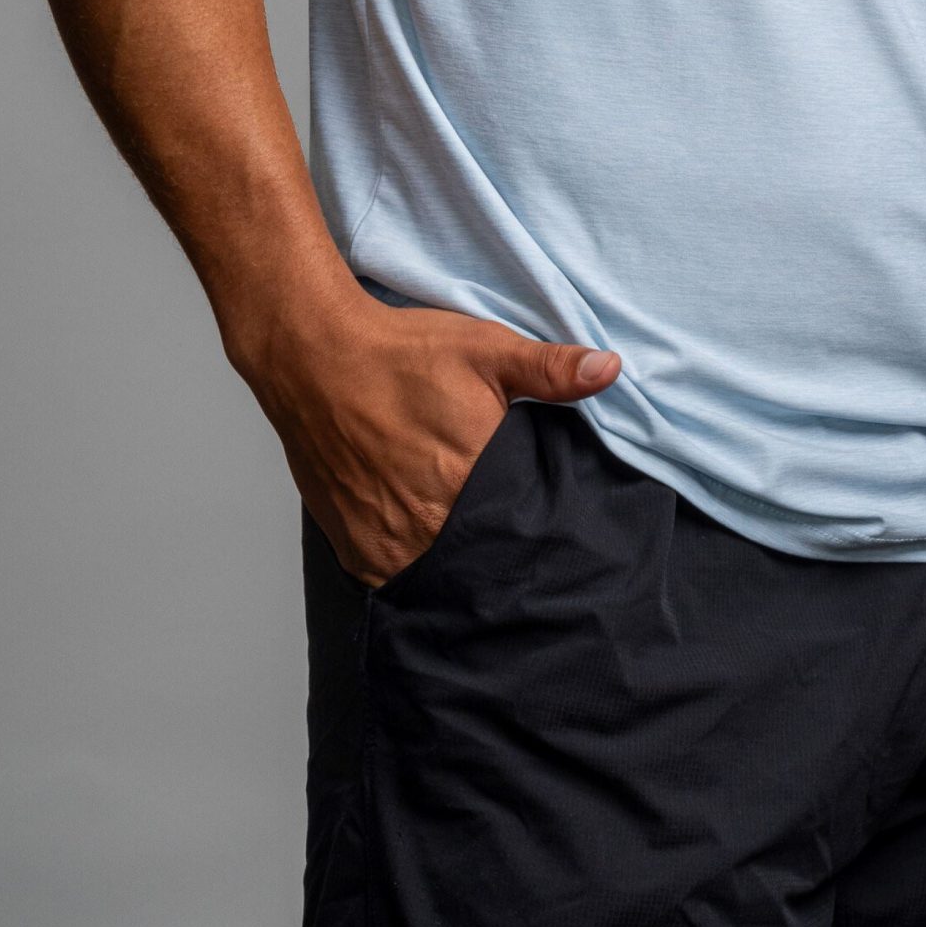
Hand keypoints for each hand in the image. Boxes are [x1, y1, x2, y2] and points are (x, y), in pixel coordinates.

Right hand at [241, 277, 622, 586]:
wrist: (314, 358)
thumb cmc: (402, 353)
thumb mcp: (487, 350)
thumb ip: (551, 370)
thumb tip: (611, 370)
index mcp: (473, 481)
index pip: (523, 532)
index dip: (537, 532)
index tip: (549, 530)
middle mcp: (429, 523)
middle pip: (482, 559)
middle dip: (498, 551)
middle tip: (507, 533)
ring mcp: (386, 542)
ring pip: (439, 574)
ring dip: (454, 562)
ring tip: (467, 541)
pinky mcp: (352, 547)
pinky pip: (394, 576)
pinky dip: (412, 565)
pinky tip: (424, 541)